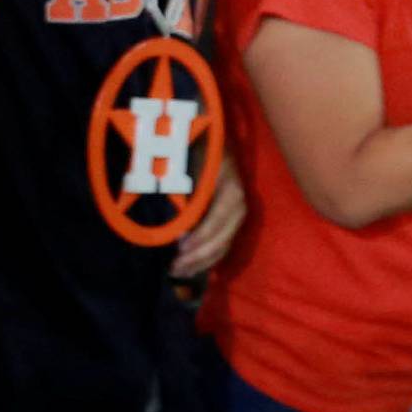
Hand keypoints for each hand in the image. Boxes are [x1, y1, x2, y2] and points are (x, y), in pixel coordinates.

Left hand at [173, 156, 244, 281]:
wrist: (213, 138)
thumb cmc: (196, 148)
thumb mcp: (190, 163)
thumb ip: (184, 192)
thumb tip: (173, 223)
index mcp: (230, 191)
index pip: (215, 221)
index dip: (199, 237)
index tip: (179, 249)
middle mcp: (238, 205)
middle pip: (221, 239)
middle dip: (198, 258)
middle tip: (174, 269)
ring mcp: (237, 214)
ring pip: (223, 246)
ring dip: (201, 262)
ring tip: (178, 272)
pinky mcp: (231, 220)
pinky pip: (223, 244)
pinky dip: (207, 257)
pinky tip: (190, 266)